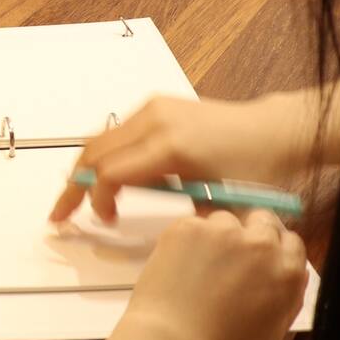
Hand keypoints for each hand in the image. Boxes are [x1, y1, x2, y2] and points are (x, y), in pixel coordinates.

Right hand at [51, 95, 309, 223]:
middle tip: (60, 215)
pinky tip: (107, 178)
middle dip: (73, 186)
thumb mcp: (221, 206)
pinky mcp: (158, 106)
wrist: (279, 131)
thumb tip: (153, 233)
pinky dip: (104, 155)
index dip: (95, 202)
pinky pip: (118, 132)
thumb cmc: (258, 170)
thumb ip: (181, 219)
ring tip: (76, 199)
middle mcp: (156, 121)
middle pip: (94, 152)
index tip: (102, 223)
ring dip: (86, 169)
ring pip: (101, 139)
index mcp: (170, 147)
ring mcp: (155, 109)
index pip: (109, 174)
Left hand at [115, 209, 306, 339]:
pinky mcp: (189, 226)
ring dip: (217, 236)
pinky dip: (188, 240)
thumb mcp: (273, 332)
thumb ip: (289, 297)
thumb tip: (294, 273)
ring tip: (199, 266)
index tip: (259, 258)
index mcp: (286, 271)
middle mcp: (260, 244)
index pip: (291, 241)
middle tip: (230, 257)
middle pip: (262, 220)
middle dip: (250, 234)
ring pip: (224, 220)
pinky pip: (194, 224)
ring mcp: (223, 230)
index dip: (274, 248)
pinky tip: (179, 264)